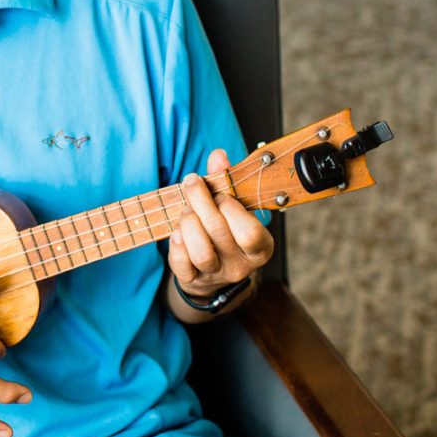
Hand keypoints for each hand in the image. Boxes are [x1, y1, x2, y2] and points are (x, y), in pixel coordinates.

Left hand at [168, 147, 273, 301]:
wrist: (215, 272)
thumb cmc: (227, 230)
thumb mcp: (233, 207)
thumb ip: (226, 181)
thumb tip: (218, 155)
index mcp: (260, 247)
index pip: (250, 231)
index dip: (230, 207)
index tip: (219, 193)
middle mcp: (241, 265)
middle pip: (219, 233)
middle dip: (201, 202)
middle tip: (192, 185)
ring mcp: (217, 275)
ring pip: (201, 252)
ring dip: (188, 224)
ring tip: (186, 212)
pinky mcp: (194, 281)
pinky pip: (182, 265)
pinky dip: (176, 245)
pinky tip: (177, 232)